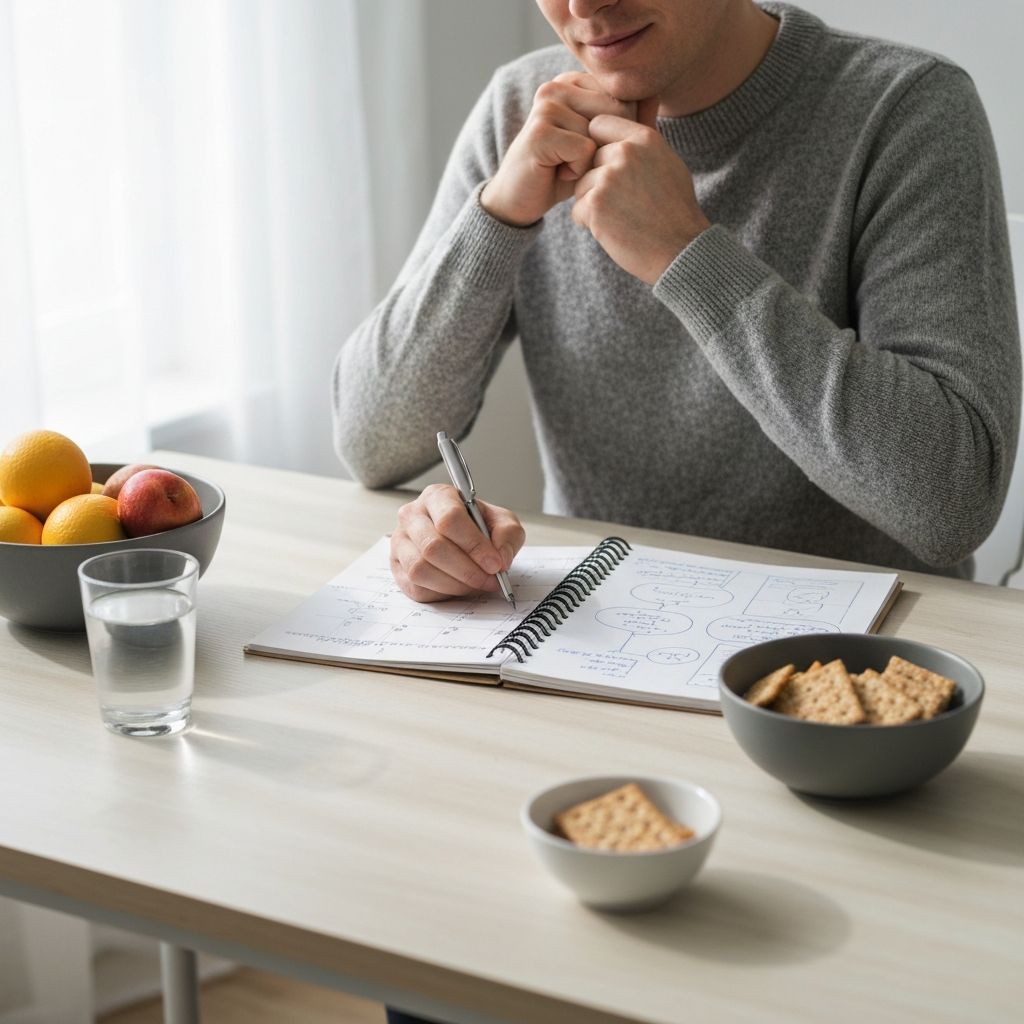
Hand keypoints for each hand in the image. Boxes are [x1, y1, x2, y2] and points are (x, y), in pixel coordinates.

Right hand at [390, 484, 525, 602]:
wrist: (464, 541)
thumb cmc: (479, 528)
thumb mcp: (502, 524)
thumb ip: (508, 535)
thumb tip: (500, 558)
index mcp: (437, 496)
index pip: (450, 519)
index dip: (474, 545)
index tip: (494, 563)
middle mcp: (412, 515)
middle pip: (433, 547)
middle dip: (467, 570)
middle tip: (489, 580)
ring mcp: (400, 542)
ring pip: (421, 569)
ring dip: (454, 584)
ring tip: (475, 584)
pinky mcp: (397, 567)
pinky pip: (415, 587)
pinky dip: (442, 593)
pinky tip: (458, 586)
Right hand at [481, 72, 635, 226]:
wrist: (521, 200)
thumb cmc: (563, 172)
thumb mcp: (600, 144)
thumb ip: (628, 120)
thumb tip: (655, 94)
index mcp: (573, 82)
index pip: (624, 97)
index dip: (621, 132)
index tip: (593, 149)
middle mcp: (558, 86)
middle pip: (616, 111)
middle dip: (608, 146)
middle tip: (581, 161)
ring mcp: (546, 106)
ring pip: (601, 132)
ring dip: (592, 161)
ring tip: (567, 166)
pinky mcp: (540, 131)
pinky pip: (584, 150)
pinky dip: (578, 171)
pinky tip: (559, 172)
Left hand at [571, 109, 710, 283]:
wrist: (680, 250)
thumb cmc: (675, 210)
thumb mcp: (667, 163)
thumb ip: (642, 143)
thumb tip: (627, 118)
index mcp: (644, 138)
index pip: (598, 125)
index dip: (597, 146)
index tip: (607, 168)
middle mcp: (625, 153)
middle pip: (587, 160)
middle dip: (595, 180)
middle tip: (621, 203)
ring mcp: (609, 178)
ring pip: (580, 186)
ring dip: (592, 204)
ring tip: (621, 218)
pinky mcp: (596, 205)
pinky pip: (577, 210)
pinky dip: (590, 224)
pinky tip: (614, 230)